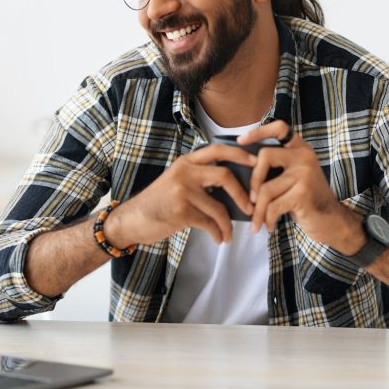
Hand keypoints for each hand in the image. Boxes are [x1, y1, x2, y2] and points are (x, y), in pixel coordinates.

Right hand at [107, 143, 256, 246]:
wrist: (132, 219)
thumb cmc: (158, 203)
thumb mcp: (177, 181)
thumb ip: (199, 178)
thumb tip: (234, 188)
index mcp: (186, 162)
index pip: (218, 150)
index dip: (240, 154)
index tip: (256, 162)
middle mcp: (185, 172)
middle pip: (225, 175)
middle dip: (242, 193)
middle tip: (252, 206)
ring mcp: (182, 191)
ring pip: (219, 207)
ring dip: (229, 224)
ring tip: (230, 234)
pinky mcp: (181, 211)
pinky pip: (209, 223)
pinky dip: (218, 233)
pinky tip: (219, 238)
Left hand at [237, 121, 360, 253]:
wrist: (332, 221)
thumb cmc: (306, 200)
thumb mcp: (294, 178)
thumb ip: (277, 168)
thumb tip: (243, 167)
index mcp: (301, 149)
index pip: (280, 128)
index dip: (258, 131)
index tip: (240, 141)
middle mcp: (304, 157)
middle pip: (265, 156)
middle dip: (253, 181)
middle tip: (251, 200)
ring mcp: (305, 174)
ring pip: (266, 188)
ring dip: (258, 210)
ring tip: (256, 222)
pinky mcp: (303, 194)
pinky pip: (273, 206)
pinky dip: (267, 219)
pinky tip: (269, 226)